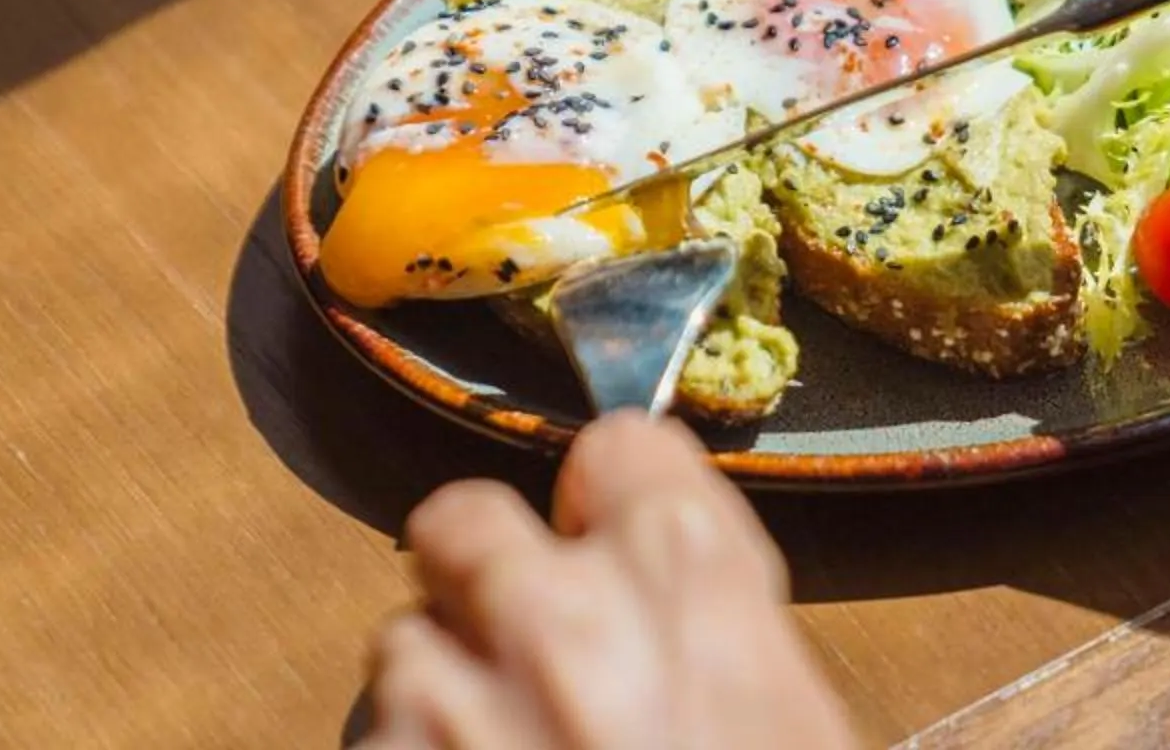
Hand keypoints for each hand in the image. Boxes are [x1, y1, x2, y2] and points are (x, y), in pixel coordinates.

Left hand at [362, 413, 855, 749]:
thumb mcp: (800, 723)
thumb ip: (727, 637)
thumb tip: (687, 620)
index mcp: (687, 582)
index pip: (623, 449)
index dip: (618, 497)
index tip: (613, 530)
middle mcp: (557, 621)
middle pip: (465, 522)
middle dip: (482, 571)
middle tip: (519, 642)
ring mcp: (448, 707)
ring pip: (401, 646)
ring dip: (439, 692)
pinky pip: (369, 738)